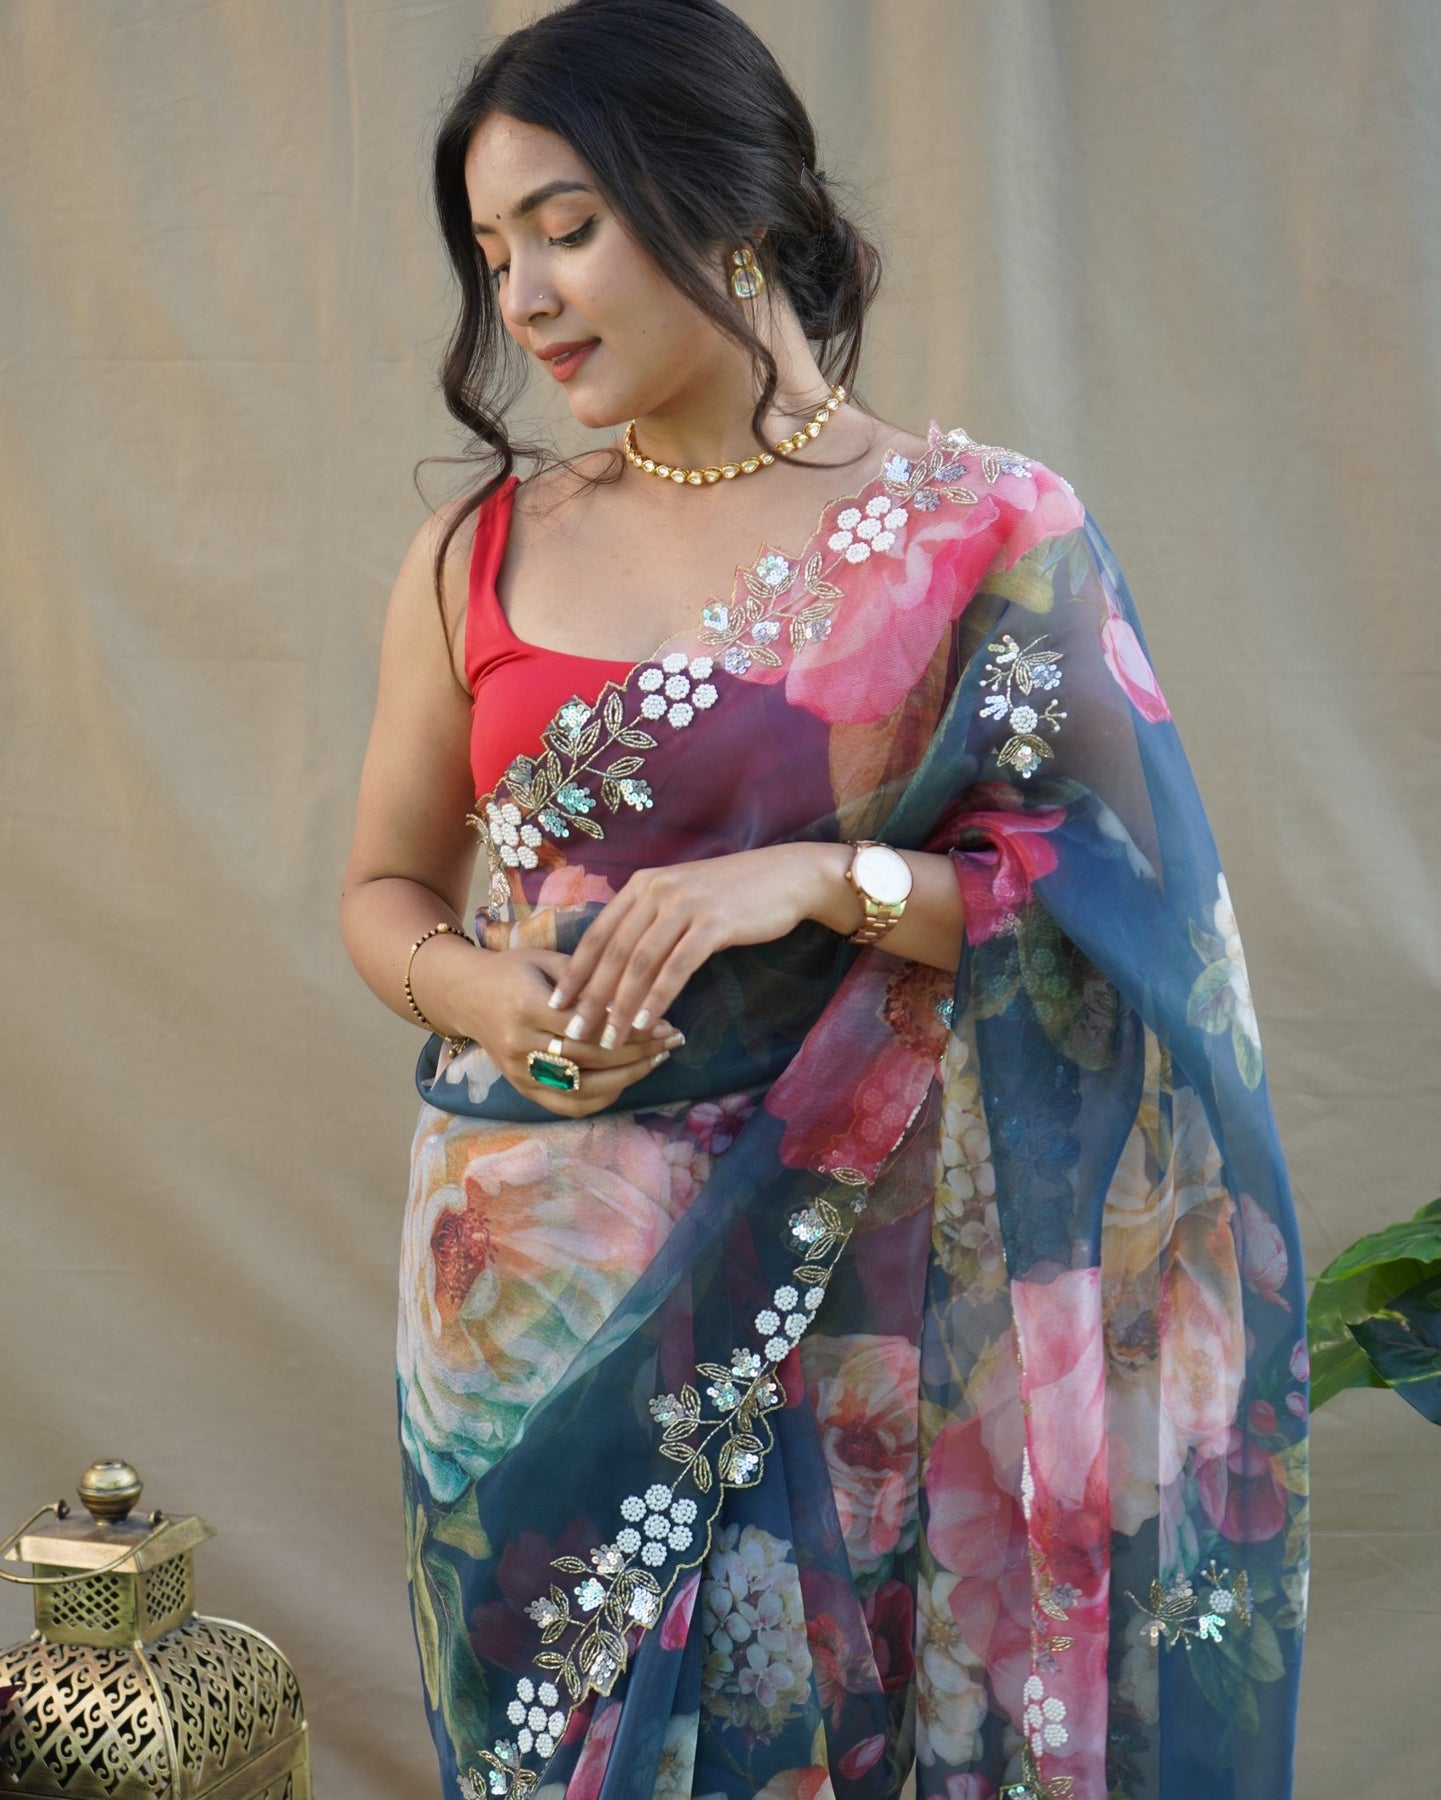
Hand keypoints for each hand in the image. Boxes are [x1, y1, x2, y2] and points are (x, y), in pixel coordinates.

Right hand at [445, 945, 684, 1117]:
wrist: (464, 995)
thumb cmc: (514, 970)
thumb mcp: (549, 961)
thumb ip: (591, 979)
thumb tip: (644, 998)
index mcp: (526, 1005)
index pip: (589, 1025)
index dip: (630, 1026)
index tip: (664, 1022)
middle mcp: (520, 1044)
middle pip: (590, 1058)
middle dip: (638, 1052)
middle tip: (671, 1041)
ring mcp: (518, 1072)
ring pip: (582, 1088)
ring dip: (627, 1078)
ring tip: (656, 1060)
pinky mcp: (521, 1088)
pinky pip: (567, 1106)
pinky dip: (601, 1099)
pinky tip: (626, 1081)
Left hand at [547, 844, 851, 1046]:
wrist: (785, 877)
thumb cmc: (731, 895)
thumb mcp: (681, 898)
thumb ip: (648, 920)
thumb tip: (617, 965)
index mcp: (642, 885)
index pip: (597, 933)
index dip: (574, 971)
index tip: (555, 1004)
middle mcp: (656, 890)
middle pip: (612, 952)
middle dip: (589, 997)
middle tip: (573, 1033)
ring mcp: (684, 905)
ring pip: (640, 962)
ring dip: (620, 1006)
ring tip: (608, 1039)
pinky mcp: (713, 923)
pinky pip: (676, 967)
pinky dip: (657, 998)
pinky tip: (645, 1023)